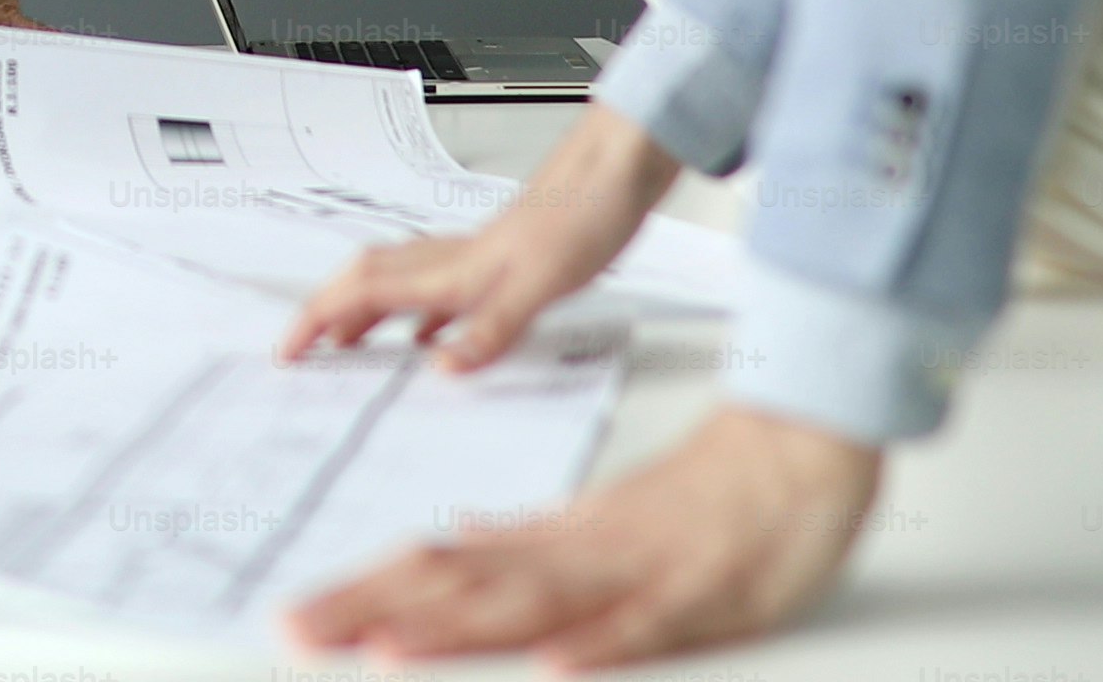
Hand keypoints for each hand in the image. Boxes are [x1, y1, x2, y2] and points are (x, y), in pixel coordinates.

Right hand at [283, 103, 678, 369]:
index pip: (364, 293)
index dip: (319, 319)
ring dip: (364, 313)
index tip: (289, 349)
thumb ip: (491, 328)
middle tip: (300, 347)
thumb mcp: (543, 284)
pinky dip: (419, 315)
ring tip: (346, 345)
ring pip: (399, 285)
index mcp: (454, 269)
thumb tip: (441, 368)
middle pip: (367, 283)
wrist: (619, 169)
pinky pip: (441, 292)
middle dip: (326, 313)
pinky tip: (432, 334)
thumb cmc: (587, 213)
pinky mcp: (502, 260)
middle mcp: (454, 261)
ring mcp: (475, 257)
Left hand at [283, 406, 883, 668]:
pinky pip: (645, 628)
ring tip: (387, 646)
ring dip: (460, 628)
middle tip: (300, 628)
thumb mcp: (600, 520)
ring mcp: (638, 576)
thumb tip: (451, 543)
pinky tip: (552, 662)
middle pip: (464, 589)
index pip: (443, 569)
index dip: (370, 593)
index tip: (299, 616)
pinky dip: (599, 644)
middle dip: (378, 612)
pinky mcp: (701, 596)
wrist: (803, 442)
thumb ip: (525, 542)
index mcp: (556, 541)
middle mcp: (580, 556)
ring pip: (535, 605)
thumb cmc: (708, 492)